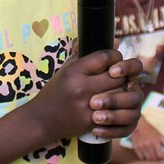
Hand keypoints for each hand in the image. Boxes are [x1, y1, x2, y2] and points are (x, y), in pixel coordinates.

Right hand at [26, 49, 143, 142]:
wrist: (42, 119)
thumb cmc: (56, 91)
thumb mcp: (67, 69)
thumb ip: (89, 55)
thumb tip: (116, 42)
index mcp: (74, 71)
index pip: (105, 57)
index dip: (114, 56)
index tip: (114, 59)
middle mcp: (81, 87)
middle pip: (116, 76)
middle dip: (121, 74)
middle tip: (118, 75)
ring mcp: (87, 105)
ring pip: (119, 93)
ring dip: (121, 90)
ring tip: (117, 88)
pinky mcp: (92, 121)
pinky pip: (114, 111)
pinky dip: (116, 106)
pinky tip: (112, 103)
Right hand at [130, 118, 163, 161]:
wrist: (139, 126)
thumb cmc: (151, 131)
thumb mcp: (160, 136)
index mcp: (155, 142)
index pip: (160, 155)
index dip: (162, 157)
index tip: (161, 155)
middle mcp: (148, 145)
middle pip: (154, 158)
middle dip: (156, 159)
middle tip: (156, 156)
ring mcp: (141, 146)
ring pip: (147, 159)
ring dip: (150, 159)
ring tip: (151, 156)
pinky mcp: (136, 147)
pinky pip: (140, 157)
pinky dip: (143, 158)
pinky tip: (145, 155)